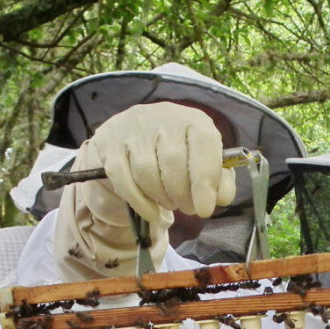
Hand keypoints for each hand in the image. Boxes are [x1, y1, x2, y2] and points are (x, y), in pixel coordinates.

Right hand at [55, 102, 235, 278]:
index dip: (206, 181)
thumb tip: (220, 198)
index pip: (204, 144)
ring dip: (161, 198)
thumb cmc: (179, 154)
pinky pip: (124, 180)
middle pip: (174, 162)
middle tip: (187, 208)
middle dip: (182, 195)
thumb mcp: (204, 163)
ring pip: (148, 173)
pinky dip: (139, 202)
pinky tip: (150, 211)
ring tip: (170, 202)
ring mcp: (133, 128)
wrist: (135, 138)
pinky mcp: (109, 143)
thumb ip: (219, 181)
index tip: (205, 210)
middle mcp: (163, 117)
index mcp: (194, 120)